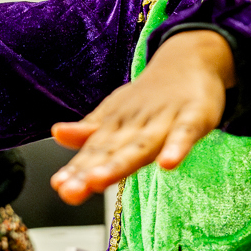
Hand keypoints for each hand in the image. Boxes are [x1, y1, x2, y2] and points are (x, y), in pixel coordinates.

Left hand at [49, 29, 232, 202]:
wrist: (188, 59)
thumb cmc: (149, 98)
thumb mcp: (119, 115)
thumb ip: (91, 133)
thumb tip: (57, 134)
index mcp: (118, 127)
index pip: (94, 152)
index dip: (76, 170)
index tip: (59, 186)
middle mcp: (137, 125)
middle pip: (112, 151)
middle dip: (89, 171)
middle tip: (68, 191)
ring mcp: (165, 120)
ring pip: (142, 145)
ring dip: (120, 163)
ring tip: (98, 180)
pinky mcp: (194, 115)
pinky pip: (185, 133)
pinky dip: (177, 147)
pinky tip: (168, 164)